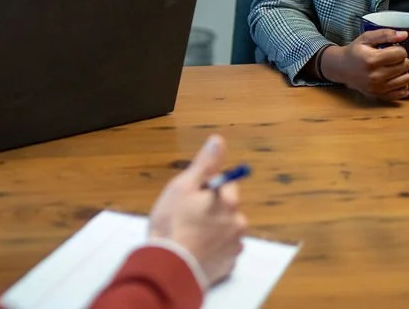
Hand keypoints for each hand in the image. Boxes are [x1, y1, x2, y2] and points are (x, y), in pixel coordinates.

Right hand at [148, 135, 246, 285]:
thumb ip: (204, 164)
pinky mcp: (227, 267)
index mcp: (230, 202)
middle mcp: (238, 224)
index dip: (208, 188)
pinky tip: (195, 251)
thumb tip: (219, 140)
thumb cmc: (173, 222)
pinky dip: (212, 250)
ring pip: (225, 230)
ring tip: (188, 236)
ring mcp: (234, 248)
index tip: (192, 196)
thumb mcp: (183, 186)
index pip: (227, 184)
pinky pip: (222, 252)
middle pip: (227, 209)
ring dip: (213, 230)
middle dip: (211, 210)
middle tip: (186, 217)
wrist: (169, 267)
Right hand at [320, 29, 408, 100]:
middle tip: (392, 58)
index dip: (399, 49)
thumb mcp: (366, 38)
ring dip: (403, 72)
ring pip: (406, 79)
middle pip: (405, 66)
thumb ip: (385, 34)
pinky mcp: (379, 95)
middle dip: (402, 60)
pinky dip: (402, 85)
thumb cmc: (355, 51)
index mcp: (372, 59)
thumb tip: (405, 35)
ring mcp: (378, 88)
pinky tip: (395, 78)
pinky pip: (402, 92)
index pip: (401, 54)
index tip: (392, 49)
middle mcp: (375, 76)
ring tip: (394, 67)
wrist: (341, 68)